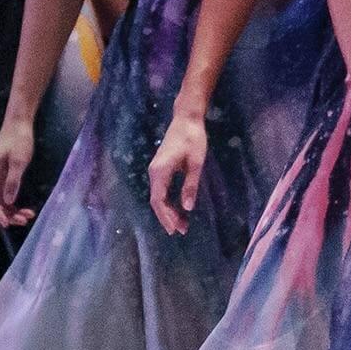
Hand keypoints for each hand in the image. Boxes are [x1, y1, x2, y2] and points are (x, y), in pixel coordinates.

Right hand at [0, 117, 36, 226]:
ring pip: (0, 202)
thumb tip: (8, 201)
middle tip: (24, 221)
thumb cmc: (18, 140)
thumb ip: (13, 181)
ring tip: (28, 217)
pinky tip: (26, 209)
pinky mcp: (2, 177)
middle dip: (7, 215)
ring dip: (12, 211)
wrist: (18, 125)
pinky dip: (14, 204)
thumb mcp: (18, 162)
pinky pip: (5, 196)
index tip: (7, 224)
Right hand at [146, 114, 209, 236]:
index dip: (166, 216)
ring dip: (168, 211)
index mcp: (160, 171)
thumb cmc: (193, 138)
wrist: (186, 118)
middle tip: (180, 231)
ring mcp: (156, 170)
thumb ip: (190, 185)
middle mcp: (154, 172)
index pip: (159, 200)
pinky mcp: (160, 168)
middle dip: (166, 217)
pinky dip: (168, 201)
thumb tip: (187, 208)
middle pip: (156, 201)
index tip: (176, 229)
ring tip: (181, 224)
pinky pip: (161, 189)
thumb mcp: (196, 162)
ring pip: (158, 196)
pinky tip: (177, 208)